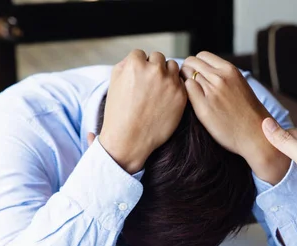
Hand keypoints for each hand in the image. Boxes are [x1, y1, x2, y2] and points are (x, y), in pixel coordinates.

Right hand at [100, 50, 186, 173]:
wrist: (129, 140)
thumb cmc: (119, 113)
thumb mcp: (114, 82)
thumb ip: (126, 64)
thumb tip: (140, 57)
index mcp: (135, 64)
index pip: (141, 54)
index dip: (138, 66)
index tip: (137, 79)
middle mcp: (154, 70)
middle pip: (158, 58)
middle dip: (154, 67)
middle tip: (148, 84)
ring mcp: (170, 83)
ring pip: (172, 66)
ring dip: (167, 73)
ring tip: (158, 89)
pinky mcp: (181, 96)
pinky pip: (181, 82)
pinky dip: (174, 87)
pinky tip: (165, 99)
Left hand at [181, 52, 289, 184]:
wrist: (255, 135)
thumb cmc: (247, 113)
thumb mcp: (239, 85)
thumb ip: (223, 76)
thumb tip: (205, 71)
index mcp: (230, 70)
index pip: (202, 56)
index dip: (195, 64)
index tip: (195, 75)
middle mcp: (220, 78)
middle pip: (191, 63)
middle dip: (186, 71)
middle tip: (188, 85)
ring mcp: (211, 92)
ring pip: (186, 75)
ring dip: (184, 82)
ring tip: (189, 95)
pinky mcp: (204, 107)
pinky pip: (186, 90)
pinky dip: (184, 93)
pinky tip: (189, 102)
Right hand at [262, 118, 296, 202]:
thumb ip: (285, 141)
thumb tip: (266, 122)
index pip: (290, 133)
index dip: (277, 133)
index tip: (263, 138)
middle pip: (296, 143)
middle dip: (283, 145)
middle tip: (268, 152)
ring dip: (291, 157)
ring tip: (278, 164)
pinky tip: (296, 175)